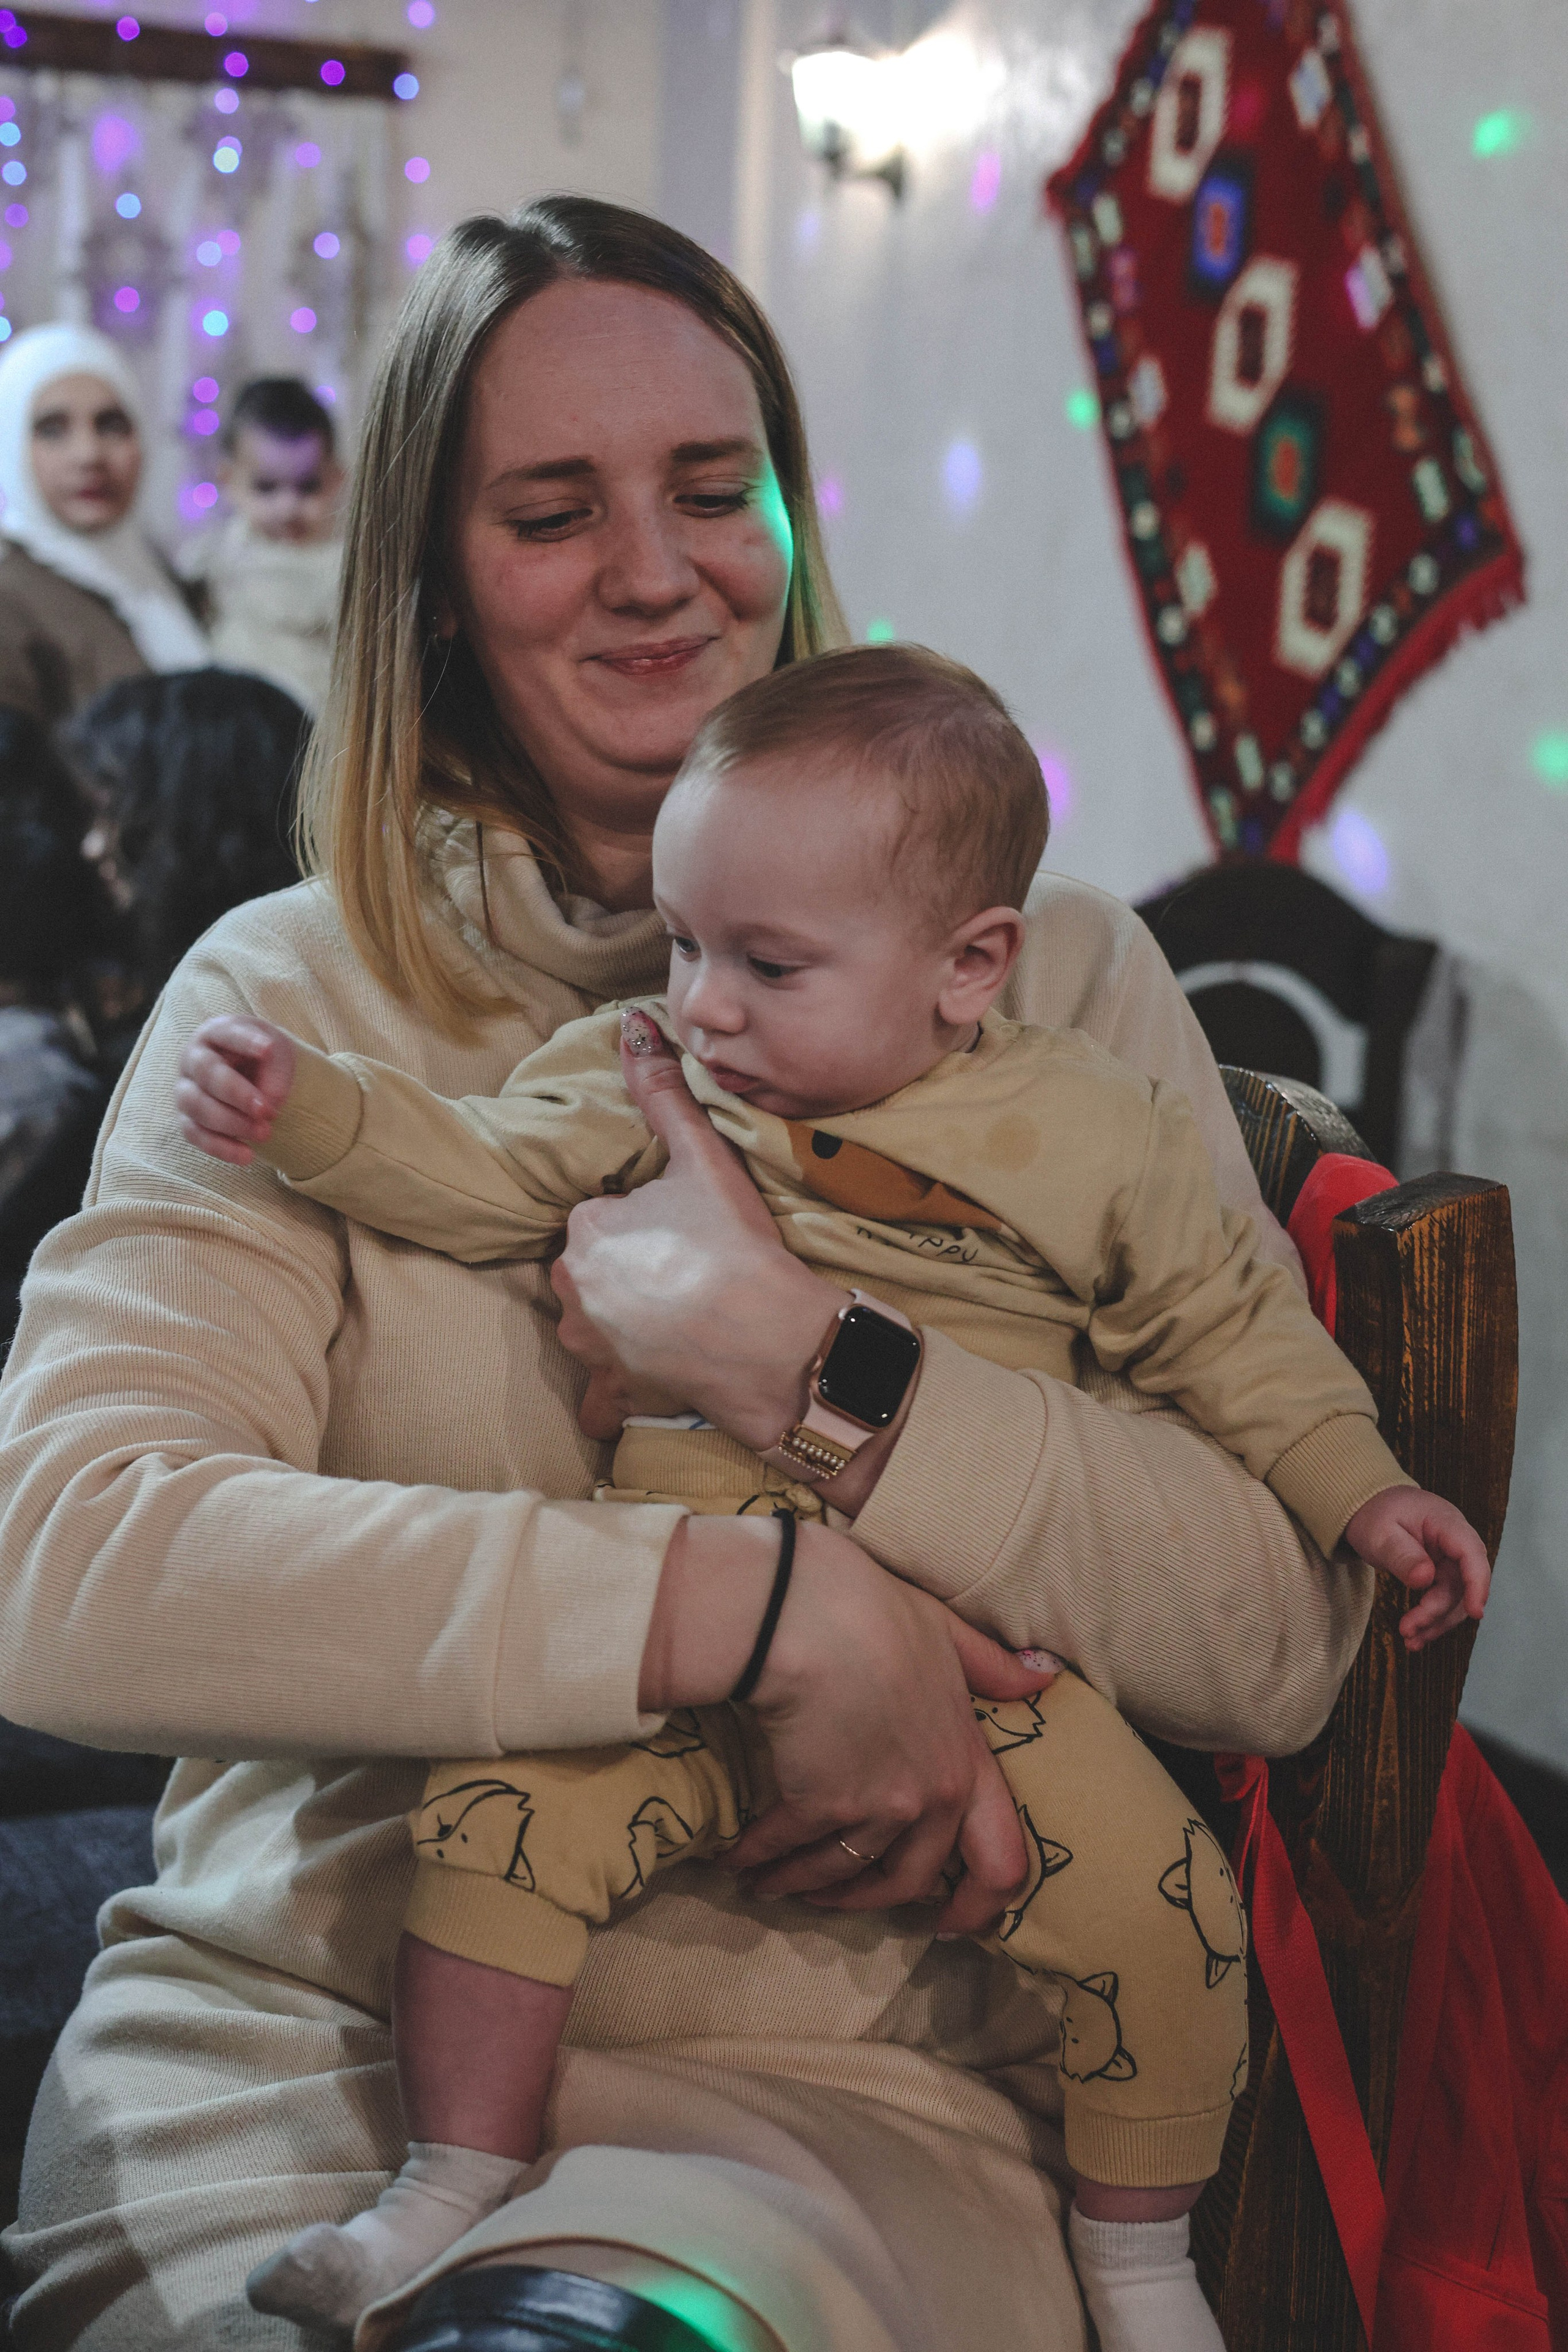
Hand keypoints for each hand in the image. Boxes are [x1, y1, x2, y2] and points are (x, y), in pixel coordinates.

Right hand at [175, 1014, 296, 1166]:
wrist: (253, 1076)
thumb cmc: (262, 1059)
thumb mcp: (277, 1054)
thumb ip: (275, 1071)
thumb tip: (269, 1103)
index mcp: (215, 1033)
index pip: (227, 1033)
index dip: (246, 1042)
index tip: (269, 1049)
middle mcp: (192, 1059)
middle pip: (207, 1073)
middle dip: (238, 1094)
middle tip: (268, 1111)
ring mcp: (185, 1089)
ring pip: (197, 1106)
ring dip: (231, 1122)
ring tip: (265, 1134)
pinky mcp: (187, 1118)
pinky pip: (194, 1134)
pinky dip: (220, 1147)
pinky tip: (247, 1156)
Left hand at [553, 1012, 856, 1455]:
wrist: (770, 1340)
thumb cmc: (736, 1246)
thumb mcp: (703, 1158)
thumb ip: (663, 1092)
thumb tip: (633, 1023)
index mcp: (585, 1229)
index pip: (602, 1216)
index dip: (644, 1221)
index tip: (683, 1230)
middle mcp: (572, 1288)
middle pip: (593, 1270)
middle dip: (627, 1270)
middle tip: (686, 1271)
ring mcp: (590, 1346)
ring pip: (592, 1326)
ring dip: (621, 1325)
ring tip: (680, 1319)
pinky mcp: (614, 1393)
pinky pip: (602, 1398)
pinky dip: (619, 1390)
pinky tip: (653, 1378)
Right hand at [642, 1513, 1057, 1933]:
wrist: (804, 1614)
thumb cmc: (873, 1609)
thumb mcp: (946, 1630)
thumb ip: (989, 1664)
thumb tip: (1044, 1675)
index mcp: (967, 1759)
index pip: (1001, 1857)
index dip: (981, 1905)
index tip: (951, 1925)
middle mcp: (932, 1796)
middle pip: (911, 1880)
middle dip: (865, 1897)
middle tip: (833, 1900)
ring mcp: (877, 1807)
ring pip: (842, 1871)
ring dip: (801, 1882)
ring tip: (769, 1881)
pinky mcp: (819, 1807)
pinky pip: (787, 1848)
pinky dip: (760, 1857)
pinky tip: (737, 1857)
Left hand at [1342, 1485, 1490, 1649]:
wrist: (1369, 1507)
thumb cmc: (1375, 1514)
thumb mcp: (1380, 1533)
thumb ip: (1401, 1555)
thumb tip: (1425, 1579)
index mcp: (1446, 1522)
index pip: (1471, 1553)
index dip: (1477, 1584)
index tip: (1475, 1612)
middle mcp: (1456, 1542)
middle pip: (1460, 1584)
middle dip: (1437, 1612)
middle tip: (1408, 1631)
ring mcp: (1451, 1559)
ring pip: (1455, 1598)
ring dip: (1436, 1622)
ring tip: (1411, 1641)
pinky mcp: (1443, 1573)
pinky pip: (1444, 1599)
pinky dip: (1431, 1618)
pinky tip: (1416, 1634)